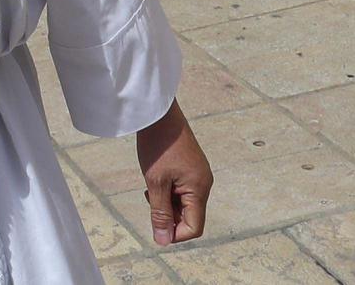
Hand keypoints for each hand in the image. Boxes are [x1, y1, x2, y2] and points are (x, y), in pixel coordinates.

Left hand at [136, 101, 210, 244]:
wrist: (158, 112)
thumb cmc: (158, 146)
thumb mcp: (156, 182)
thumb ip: (160, 213)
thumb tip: (163, 241)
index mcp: (200, 189)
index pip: (194, 227)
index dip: (175, 233)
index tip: (155, 222)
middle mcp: (204, 183)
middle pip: (190, 216)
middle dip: (169, 214)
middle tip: (151, 195)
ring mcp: (198, 174)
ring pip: (184, 203)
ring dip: (167, 201)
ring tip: (152, 184)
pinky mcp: (191, 167)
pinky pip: (182, 189)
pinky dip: (168, 190)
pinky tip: (156, 177)